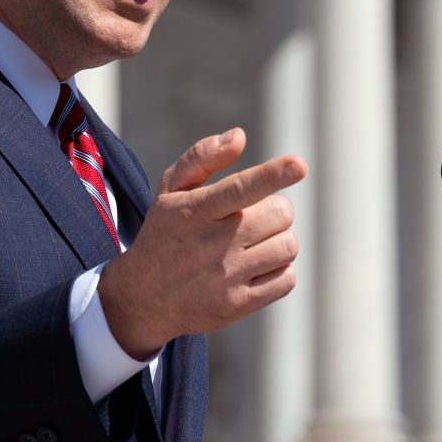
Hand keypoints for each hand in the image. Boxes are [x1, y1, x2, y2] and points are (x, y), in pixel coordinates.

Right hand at [98, 127, 305, 359]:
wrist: (143, 298)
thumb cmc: (165, 232)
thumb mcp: (170, 189)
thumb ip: (202, 157)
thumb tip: (239, 136)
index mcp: (194, 211)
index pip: (239, 189)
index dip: (272, 175)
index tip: (298, 165)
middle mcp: (212, 244)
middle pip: (279, 214)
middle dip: (273, 211)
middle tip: (250, 218)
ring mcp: (226, 277)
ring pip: (287, 246)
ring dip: (278, 240)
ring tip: (252, 243)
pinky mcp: (238, 305)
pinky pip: (286, 279)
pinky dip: (279, 270)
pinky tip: (255, 267)